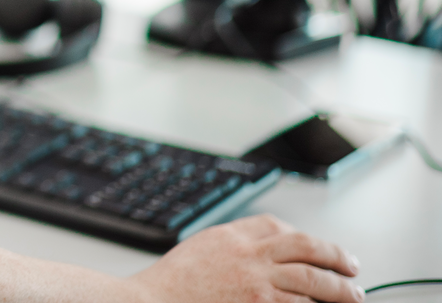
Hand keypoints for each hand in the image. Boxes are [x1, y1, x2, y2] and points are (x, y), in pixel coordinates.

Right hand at [128, 214, 362, 302]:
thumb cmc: (169, 286)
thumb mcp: (199, 251)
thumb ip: (228, 247)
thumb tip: (258, 252)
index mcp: (230, 237)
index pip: (276, 226)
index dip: (302, 237)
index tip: (315, 250)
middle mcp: (248, 256)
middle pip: (305, 249)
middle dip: (335, 258)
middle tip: (352, 269)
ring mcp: (256, 285)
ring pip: (312, 280)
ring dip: (339, 290)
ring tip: (353, 296)